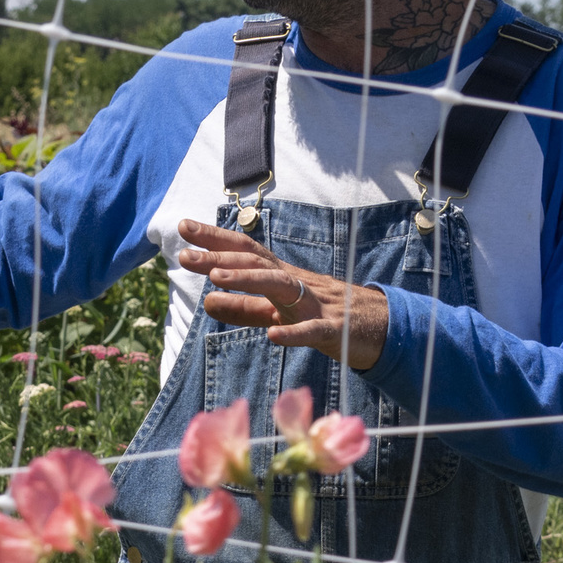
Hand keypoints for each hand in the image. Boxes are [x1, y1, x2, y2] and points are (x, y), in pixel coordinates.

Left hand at [180, 218, 384, 370]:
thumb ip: (245, 308)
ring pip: (280, 286)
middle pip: (256, 262)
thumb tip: (207, 303)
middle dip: (219, 257)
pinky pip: (312, 330)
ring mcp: (315, 304)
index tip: (183, 226)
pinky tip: (273, 336)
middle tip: (184, 256)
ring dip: (248, 280)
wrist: (380, 326)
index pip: (244, 250)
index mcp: (281, 276)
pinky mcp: (333, 329)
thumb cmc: (324, 314)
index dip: (214, 238)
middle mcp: (295, 282)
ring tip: (217, 279)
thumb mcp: (278, 311)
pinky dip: (293, 333)